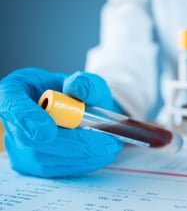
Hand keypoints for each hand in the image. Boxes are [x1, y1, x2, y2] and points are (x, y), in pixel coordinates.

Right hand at [0, 67, 123, 176]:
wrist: (80, 112)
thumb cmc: (78, 94)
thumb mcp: (87, 82)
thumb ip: (85, 83)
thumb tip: (76, 89)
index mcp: (16, 91)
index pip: (12, 104)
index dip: (27, 118)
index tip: (49, 131)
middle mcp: (12, 120)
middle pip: (30, 140)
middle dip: (72, 143)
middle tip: (106, 143)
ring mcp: (17, 145)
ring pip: (44, 159)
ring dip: (81, 157)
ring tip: (110, 148)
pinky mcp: (29, 164)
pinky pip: (52, 170)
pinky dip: (80, 164)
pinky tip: (100, 156)